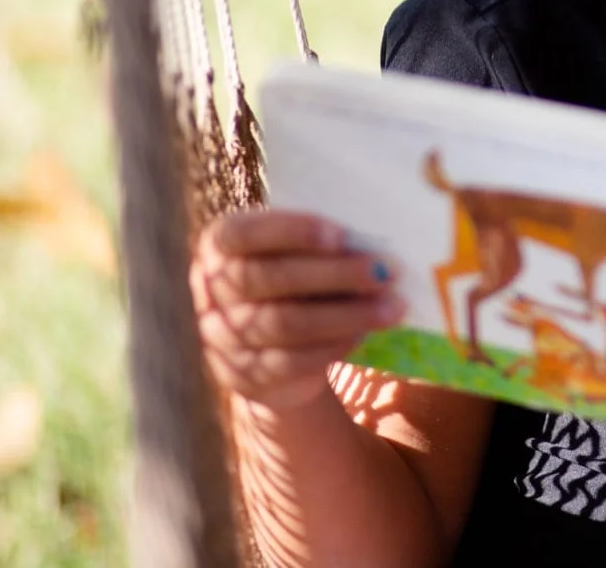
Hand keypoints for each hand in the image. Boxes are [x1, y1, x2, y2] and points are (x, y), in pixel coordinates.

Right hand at [191, 210, 403, 412]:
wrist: (265, 342)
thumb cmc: (291, 275)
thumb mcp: (294, 250)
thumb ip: (320, 243)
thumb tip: (373, 245)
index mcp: (220, 245)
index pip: (244, 233)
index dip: (292, 231)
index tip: (342, 235)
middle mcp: (213, 290)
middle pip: (270, 279)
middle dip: (334, 274)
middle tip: (386, 271)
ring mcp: (223, 336)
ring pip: (284, 324)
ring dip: (346, 315)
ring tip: (392, 307)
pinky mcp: (245, 374)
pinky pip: (289, 362)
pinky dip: (331, 346)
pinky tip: (364, 334)